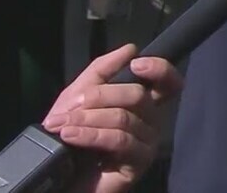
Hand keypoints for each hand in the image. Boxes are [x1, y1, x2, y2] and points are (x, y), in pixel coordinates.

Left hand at [41, 44, 182, 192]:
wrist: (58, 178)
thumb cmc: (70, 138)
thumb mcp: (77, 97)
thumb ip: (101, 70)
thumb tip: (130, 48)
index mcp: (141, 103)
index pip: (168, 82)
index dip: (160, 69)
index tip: (137, 64)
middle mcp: (151, 121)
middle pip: (138, 95)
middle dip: (99, 97)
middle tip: (70, 107)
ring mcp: (147, 143)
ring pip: (124, 117)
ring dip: (87, 118)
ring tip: (61, 126)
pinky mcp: (138, 163)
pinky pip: (119, 140)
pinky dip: (91, 135)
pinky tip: (71, 136)